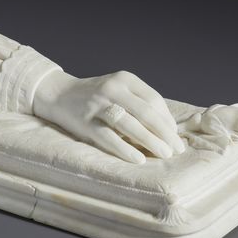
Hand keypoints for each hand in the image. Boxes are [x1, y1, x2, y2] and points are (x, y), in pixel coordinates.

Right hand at [33, 70, 184, 163]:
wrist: (59, 94)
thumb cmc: (98, 97)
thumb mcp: (119, 90)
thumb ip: (140, 104)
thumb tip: (167, 130)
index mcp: (125, 79)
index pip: (154, 100)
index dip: (167, 119)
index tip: (174, 136)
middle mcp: (112, 88)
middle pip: (146, 113)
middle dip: (165, 133)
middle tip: (177, 149)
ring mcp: (97, 105)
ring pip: (129, 124)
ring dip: (150, 141)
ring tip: (165, 154)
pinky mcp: (85, 122)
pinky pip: (108, 137)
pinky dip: (124, 149)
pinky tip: (138, 159)